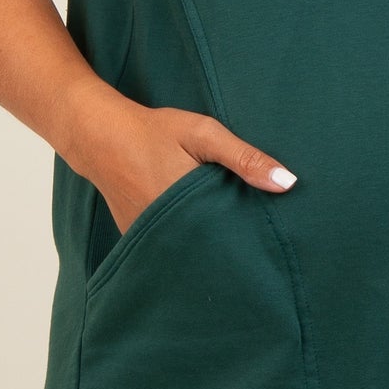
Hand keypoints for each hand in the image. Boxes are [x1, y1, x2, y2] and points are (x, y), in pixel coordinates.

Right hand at [89, 102, 297, 239]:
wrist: (100, 137)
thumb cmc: (155, 132)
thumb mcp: (204, 134)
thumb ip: (245, 158)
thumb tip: (288, 183)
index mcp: (187, 207)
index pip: (228, 239)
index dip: (248, 244)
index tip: (266, 249)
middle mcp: (165, 229)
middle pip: (209, 251)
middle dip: (229, 251)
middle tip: (253, 257)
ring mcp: (147, 237)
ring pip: (186, 251)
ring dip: (204, 248)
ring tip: (229, 250)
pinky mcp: (136, 237)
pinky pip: (166, 246)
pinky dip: (182, 242)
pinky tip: (196, 235)